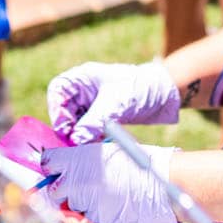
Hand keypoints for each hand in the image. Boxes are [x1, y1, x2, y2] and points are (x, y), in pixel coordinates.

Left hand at [40, 143, 178, 222]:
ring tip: (108, 192)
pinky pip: (93, 218)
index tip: (55, 169)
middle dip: (64, 190)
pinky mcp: (99, 221)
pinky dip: (101, 212)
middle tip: (81, 186)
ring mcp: (86, 205)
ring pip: (75, 207)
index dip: (52, 166)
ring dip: (84, 202)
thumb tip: (67, 166)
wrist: (161, 182)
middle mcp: (76, 183)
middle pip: (55, 191)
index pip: (48, 163)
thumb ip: (82, 159)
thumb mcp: (106, 150)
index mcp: (76, 160)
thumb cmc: (137, 161)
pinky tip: (117, 202)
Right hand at [47, 60, 180, 144]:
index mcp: (84, 77)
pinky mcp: (102, 117)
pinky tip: (96, 145)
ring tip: (87, 145)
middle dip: (67, 125)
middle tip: (74, 142)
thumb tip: (76, 140)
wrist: (166, 94)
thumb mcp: (116, 103)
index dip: (56, 108)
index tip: (64, 126)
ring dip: (79, 134)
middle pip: (64, 108)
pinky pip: (88, 129)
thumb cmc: (141, 88)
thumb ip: (94, 121)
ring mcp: (93, 104)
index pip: (58, 90)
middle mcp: (85, 90)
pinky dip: (89, 138)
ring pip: (75, 121)